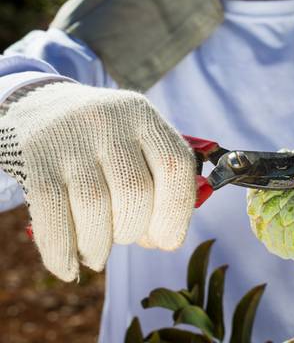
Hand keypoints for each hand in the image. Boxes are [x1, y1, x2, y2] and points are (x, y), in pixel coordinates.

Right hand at [0, 81, 196, 280]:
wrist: (40, 106)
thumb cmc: (100, 137)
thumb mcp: (133, 137)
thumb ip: (156, 179)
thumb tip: (164, 238)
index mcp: (142, 115)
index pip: (175, 166)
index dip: (176, 212)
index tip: (166, 239)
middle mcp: (109, 122)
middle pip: (135, 193)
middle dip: (133, 230)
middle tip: (124, 236)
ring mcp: (71, 140)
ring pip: (95, 208)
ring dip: (98, 246)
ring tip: (96, 252)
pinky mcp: (38, 159)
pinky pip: (54, 217)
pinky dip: (63, 252)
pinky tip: (69, 265)